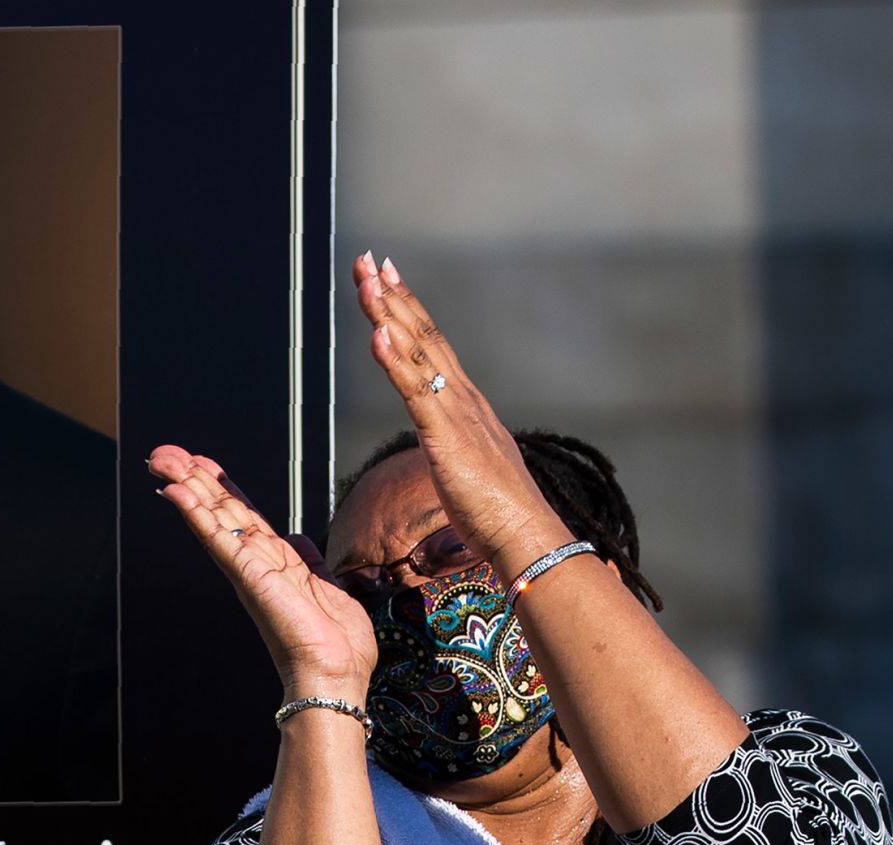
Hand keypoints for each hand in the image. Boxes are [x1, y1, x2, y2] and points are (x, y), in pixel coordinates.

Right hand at [148, 446, 375, 703]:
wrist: (335, 676)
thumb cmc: (336, 645)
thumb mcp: (327, 588)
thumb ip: (309, 561)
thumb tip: (299, 539)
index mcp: (273, 563)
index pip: (240, 516)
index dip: (219, 487)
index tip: (198, 462)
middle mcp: (255, 564)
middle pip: (218, 511)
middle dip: (192, 479)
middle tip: (162, 454)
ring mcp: (249, 570)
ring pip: (213, 518)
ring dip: (188, 487)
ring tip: (162, 461)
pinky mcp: (249, 578)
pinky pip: (218, 540)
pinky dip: (197, 515)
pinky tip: (178, 493)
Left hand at [353, 252, 573, 582]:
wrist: (526, 536)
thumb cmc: (500, 514)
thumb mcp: (471, 468)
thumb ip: (457, 448)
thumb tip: (450, 447)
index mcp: (467, 405)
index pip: (433, 345)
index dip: (409, 309)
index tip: (387, 277)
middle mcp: (463, 398)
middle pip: (423, 335)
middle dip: (392, 296)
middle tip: (368, 260)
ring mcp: (456, 414)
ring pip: (417, 353)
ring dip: (389, 314)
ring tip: (366, 281)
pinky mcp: (446, 437)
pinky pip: (414, 392)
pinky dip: (394, 361)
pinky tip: (376, 334)